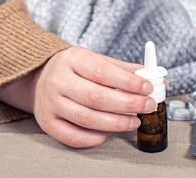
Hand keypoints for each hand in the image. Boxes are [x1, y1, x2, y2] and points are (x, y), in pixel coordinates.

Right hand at [0, 46, 156, 147]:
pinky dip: (94, 138)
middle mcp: (59, 80)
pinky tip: (109, 132)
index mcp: (73, 59)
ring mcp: (50, 102)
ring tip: (134, 121)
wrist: (40, 77)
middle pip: (96, 97)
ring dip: (115, 123)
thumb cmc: (75, 69)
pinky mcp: (47, 122)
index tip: (148, 87)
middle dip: (127, 104)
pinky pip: (73, 136)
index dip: (127, 82)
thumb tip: (156, 78)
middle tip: (147, 106)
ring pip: (86, 118)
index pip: (102, 71)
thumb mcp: (97, 60)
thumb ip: (125, 70)